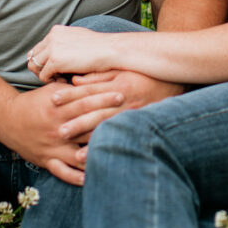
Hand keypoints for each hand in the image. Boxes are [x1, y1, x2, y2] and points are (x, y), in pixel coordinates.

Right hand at [2, 79, 125, 185]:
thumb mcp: (51, 89)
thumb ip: (72, 87)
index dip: (104, 97)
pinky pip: (64, 172)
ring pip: (79, 152)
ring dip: (98, 152)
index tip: (122, 93)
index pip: (85, 101)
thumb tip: (94, 76)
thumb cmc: (35, 102)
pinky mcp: (47, 160)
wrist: (8, 119)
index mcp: (58, 107)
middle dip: (109, 120)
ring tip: (119, 151)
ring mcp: (53, 146)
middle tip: (130, 117)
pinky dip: (78, 177)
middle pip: (87, 125)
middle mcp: (57, 128)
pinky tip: (94, 178)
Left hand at [28, 25, 114, 83]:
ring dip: (44, 75)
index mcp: (57, 31)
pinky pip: (43, 76)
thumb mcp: (79, 39)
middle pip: (33, 56)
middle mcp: (51, 37)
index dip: (46, 61)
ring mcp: (52, 48)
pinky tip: (65, 81)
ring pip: (35, 66)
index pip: (40, 48)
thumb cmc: (100, 48)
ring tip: (60, 80)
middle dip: (41, 69)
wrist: (110, 50)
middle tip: (56, 77)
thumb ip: (66, 42)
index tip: (58, 69)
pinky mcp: (55, 61)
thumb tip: (63, 52)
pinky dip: (52, 82)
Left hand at [49, 69, 182, 145]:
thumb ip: (98, 75)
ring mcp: (131, 116)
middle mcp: (123, 102)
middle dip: (76, 123)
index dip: (70, 94)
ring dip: (90, 141)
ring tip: (72, 152)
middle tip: (58, 132)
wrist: (174, 84)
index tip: (53, 99)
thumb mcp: (121, 69)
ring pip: (106, 130)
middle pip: (95, 113)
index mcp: (117, 84)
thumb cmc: (143, 74)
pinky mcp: (137, 125)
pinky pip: (120, 138)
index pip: (89, 90)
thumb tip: (75, 81)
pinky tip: (96, 159)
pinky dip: (107, 149)